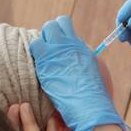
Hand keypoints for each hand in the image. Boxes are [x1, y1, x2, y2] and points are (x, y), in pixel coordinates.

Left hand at [29, 16, 123, 130]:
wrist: (90, 107)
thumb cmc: (95, 96)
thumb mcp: (95, 70)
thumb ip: (85, 58)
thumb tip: (81, 53)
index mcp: (81, 46)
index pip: (65, 24)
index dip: (59, 32)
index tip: (58, 44)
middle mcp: (70, 44)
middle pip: (52, 25)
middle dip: (48, 34)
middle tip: (48, 50)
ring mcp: (58, 51)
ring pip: (42, 33)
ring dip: (41, 43)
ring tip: (42, 58)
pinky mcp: (46, 61)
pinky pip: (35, 46)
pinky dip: (34, 53)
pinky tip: (37, 65)